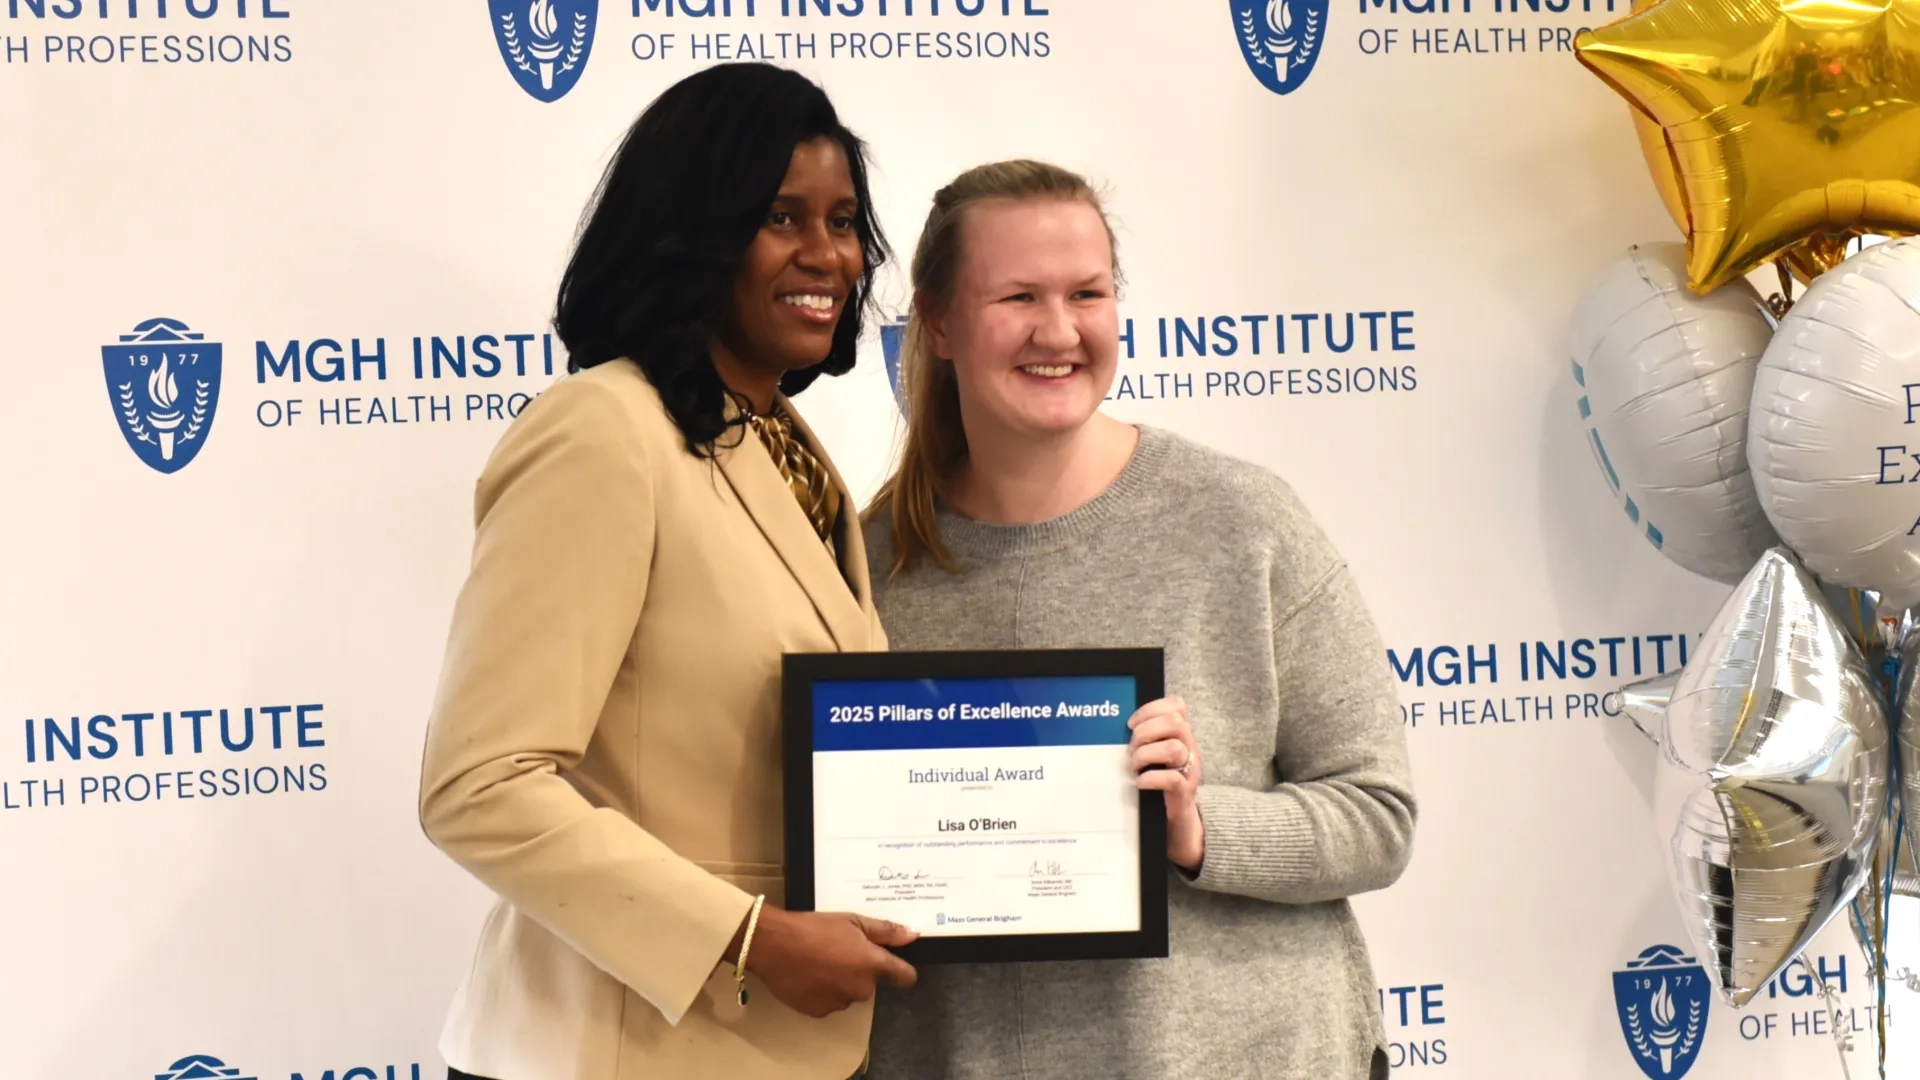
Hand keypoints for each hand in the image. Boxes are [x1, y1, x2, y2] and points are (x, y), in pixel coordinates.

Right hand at [735, 906, 918, 1017]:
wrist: (774, 945)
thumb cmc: (814, 928)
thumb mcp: (852, 921)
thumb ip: (886, 931)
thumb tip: (913, 935)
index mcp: (872, 964)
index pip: (904, 976)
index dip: (902, 971)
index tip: (895, 967)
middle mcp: (861, 988)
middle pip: (870, 983)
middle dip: (859, 971)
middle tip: (838, 952)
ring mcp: (840, 1003)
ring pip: (848, 993)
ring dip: (840, 982)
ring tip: (819, 963)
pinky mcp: (819, 1012)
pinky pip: (828, 1002)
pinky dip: (822, 992)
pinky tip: (808, 976)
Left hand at [1128, 696, 1204, 871]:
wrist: (1177, 821)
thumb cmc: (1160, 784)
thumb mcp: (1156, 755)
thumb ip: (1146, 739)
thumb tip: (1119, 729)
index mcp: (1182, 735)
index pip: (1177, 705)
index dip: (1151, 708)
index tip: (1131, 724)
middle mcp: (1190, 748)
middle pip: (1175, 722)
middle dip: (1146, 731)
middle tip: (1131, 748)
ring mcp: (1190, 770)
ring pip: (1174, 747)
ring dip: (1146, 754)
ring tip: (1134, 766)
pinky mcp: (1185, 792)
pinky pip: (1172, 779)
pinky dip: (1150, 778)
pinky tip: (1139, 783)